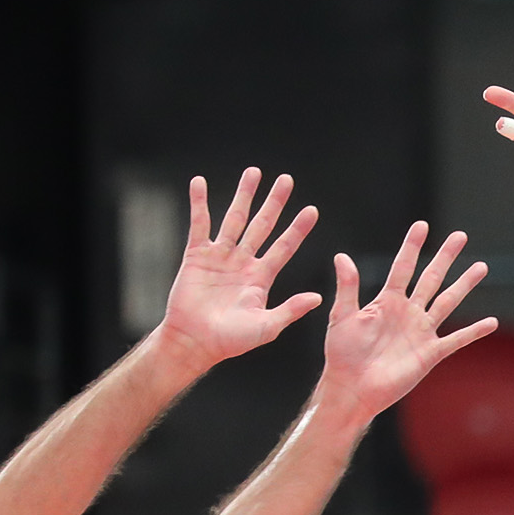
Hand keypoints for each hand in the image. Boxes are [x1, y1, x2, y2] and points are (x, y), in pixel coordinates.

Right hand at [154, 169, 323, 371]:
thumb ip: (291, 310)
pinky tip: (199, 182)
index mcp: (261, 277)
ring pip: (234, 219)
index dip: (298, 229)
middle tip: (287, 180)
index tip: (312, 210)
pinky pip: (199, 224)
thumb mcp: (267, 326)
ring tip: (254, 172)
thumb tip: (318, 297)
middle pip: (262, 225)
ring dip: (243, 195)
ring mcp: (220, 257)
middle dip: (274, 202)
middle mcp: (243, 262)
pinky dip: (199, 202)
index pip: (284, 247)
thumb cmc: (231, 341)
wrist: (195, 343)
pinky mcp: (196, 255)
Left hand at [317, 223, 497, 421]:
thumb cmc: (342, 355)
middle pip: (431, 278)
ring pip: (447, 302)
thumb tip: (341, 256)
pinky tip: (491, 322)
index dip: (412, 246)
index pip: (403, 267)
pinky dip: (474, 332)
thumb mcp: (341, 317)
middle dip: (445, 257)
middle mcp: (408, 312)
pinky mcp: (430, 353)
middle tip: (460, 236)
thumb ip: (347, 287)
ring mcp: (421, 332)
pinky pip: (456, 340)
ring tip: (481, 267)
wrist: (352, 389)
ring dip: (464, 285)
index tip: (421, 225)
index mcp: (386, 301)